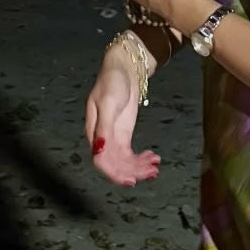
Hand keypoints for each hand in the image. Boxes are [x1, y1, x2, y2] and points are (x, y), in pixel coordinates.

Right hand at [84, 46, 161, 186]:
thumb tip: (98, 151)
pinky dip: (141, 159)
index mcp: (94, 133)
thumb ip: (103, 128)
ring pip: (124, 161)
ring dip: (139, 167)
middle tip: (151, 173)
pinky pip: (130, 154)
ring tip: (155, 167)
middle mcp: (103, 139)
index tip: (131, 180)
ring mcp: (114, 138)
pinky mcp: (124, 134)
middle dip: (132, 172)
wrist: (123, 68)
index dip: (115, 173)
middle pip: (114, 164)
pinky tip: (153, 159)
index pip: (101, 161)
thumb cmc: (111, 82)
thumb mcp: (107, 102)